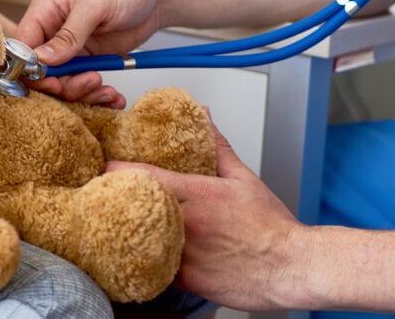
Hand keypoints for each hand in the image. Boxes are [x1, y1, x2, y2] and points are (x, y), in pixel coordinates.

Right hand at [14, 0, 162, 105]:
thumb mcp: (95, 5)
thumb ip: (69, 33)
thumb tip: (43, 58)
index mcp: (45, 12)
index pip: (22, 46)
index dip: (31, 68)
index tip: (52, 81)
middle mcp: (53, 33)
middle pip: (40, 71)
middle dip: (62, 84)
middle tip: (88, 82)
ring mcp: (70, 50)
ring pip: (61, 84)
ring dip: (82, 91)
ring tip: (103, 86)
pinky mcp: (88, 62)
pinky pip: (82, 86)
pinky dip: (96, 95)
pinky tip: (111, 95)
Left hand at [107, 123, 305, 310]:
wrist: (293, 266)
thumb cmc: (270, 226)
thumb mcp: (243, 178)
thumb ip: (217, 146)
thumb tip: (204, 115)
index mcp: (196, 193)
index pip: (141, 175)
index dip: (115, 171)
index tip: (102, 168)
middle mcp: (185, 222)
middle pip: (131, 207)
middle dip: (115, 201)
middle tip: (102, 197)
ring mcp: (183, 253)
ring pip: (139, 241)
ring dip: (128, 234)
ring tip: (117, 228)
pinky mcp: (186, 280)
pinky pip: (154, 269)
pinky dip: (147, 261)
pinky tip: (143, 256)